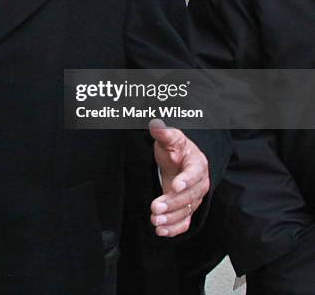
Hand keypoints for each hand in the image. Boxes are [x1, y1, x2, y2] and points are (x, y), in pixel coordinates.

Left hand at [149, 119, 209, 236]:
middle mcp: (199, 183)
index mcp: (197, 164)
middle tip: (155, 207)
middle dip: (173, 203)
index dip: (186, 180)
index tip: (175, 185)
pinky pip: (185, 222)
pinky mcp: (187, 209)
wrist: (181, 161)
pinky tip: (161, 231)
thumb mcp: (170, 139)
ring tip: (155, 221)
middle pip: (189, 196)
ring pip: (187, 211)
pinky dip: (175, 229)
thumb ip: (163, 133)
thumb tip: (155, 124)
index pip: (194, 173)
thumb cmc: (176, 149)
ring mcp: (194, 198)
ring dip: (172, 218)